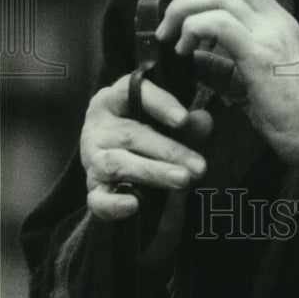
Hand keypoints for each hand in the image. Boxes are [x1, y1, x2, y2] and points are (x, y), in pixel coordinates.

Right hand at [81, 74, 212, 220]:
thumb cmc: (145, 132)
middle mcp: (99, 127)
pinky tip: (134, 205)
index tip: (183, 118)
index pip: (131, 92)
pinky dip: (114, 204)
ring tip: (183, 180)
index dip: (159, 104)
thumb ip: (186, 123)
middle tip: (199, 165)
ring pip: (119, 164)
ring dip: (153, 173)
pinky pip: (97, 199)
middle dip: (169, 151)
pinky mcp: (92, 189)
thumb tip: (205, 120)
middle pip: (132, 135)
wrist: (118, 162)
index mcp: (114, 100)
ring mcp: (92, 159)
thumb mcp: (165, 122)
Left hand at [156, 0, 298, 165]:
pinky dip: (194, 28)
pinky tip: (186, 49)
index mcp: (278, 22)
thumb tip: (196, 56)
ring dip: (185, 10)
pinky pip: (220, 24)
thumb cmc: (293, 111)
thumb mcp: (259, 76)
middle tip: (170, 19)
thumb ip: (229, 61)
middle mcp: (276, 20)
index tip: (184, 8)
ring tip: (172, 36)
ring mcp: (270, 34)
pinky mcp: (260, 55)